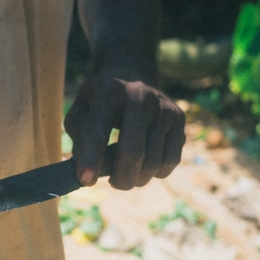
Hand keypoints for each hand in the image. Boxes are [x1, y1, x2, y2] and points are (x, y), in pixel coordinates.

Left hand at [64, 67, 185, 189]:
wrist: (133, 77)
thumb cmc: (99, 103)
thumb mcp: (80, 111)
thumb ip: (80, 140)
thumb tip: (88, 172)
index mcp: (109, 92)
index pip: (98, 131)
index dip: (91, 159)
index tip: (85, 181)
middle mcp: (140, 97)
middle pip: (133, 152)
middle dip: (121, 178)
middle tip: (113, 183)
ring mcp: (163, 108)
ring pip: (153, 163)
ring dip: (136, 178)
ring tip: (125, 173)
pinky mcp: (179, 119)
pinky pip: (170, 161)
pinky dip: (155, 173)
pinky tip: (144, 165)